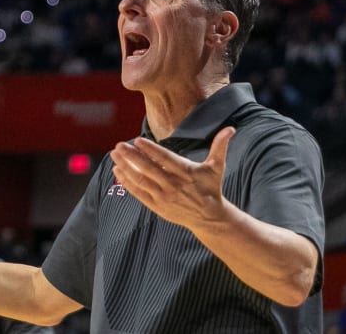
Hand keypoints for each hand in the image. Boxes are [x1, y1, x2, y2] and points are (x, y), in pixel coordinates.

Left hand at [109, 126, 234, 228]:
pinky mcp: (157, 206)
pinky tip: (118, 172)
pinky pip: (138, 193)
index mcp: (185, 172)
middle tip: (118, 145)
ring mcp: (163, 197)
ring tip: (114, 156)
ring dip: (125, 167)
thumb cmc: (211, 187)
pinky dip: (127, 183)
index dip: (150, 149)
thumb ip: (220, 146)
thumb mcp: (217, 167)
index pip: (164, 159)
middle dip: (131, 156)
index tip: (137, 140)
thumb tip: (231, 128)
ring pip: (140, 180)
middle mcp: (173, 185)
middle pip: (148, 169)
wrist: (208, 217)